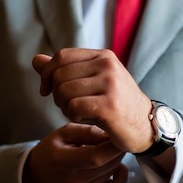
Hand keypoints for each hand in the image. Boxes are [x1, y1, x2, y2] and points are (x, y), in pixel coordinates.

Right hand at [22, 123, 127, 182]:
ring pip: (113, 171)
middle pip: (109, 164)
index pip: (97, 157)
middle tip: (113, 138)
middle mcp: (75, 180)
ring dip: (116, 158)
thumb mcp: (64, 133)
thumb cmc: (52, 150)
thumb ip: (87, 131)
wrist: (41, 173)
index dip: (112, 145)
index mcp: (65, 162)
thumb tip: (109, 134)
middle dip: (117, 148)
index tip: (117, 133)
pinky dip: (122, 175)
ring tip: (106, 150)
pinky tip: (118, 166)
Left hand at [32, 49, 153, 153]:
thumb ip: (65, 70)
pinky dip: (73, 116)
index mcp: (103, 56)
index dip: (47, 74)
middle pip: (59, 74)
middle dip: (56, 94)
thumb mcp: (93, 83)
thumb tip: (36, 60)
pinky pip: (73, 106)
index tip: (47, 91)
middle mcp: (107, 65)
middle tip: (68, 107)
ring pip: (63, 91)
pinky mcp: (109, 105)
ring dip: (64, 107)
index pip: (61, 56)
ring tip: (79, 113)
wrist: (147, 127)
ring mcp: (110, 84)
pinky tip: (85, 119)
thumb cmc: (118, 106)